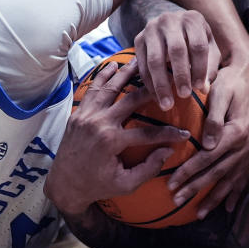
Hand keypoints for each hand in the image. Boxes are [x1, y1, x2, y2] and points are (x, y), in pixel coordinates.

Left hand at [45, 59, 189, 215]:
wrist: (64, 185)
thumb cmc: (97, 186)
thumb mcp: (125, 184)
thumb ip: (148, 169)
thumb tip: (168, 151)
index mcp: (111, 142)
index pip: (148, 132)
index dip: (168, 133)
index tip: (184, 133)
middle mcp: (99, 124)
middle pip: (130, 99)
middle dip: (150, 89)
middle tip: (166, 79)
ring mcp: (86, 116)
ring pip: (109, 88)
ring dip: (124, 74)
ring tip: (139, 61)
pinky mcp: (78, 114)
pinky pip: (91, 91)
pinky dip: (102, 77)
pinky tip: (112, 66)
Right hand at [133, 9, 220, 110]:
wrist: (172, 26)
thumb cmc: (195, 42)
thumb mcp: (209, 49)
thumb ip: (209, 68)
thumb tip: (204, 89)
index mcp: (193, 19)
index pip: (198, 45)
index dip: (200, 68)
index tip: (200, 88)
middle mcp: (170, 20)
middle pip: (176, 50)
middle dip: (181, 75)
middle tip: (185, 96)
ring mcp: (151, 28)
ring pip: (155, 59)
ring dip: (161, 84)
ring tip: (168, 104)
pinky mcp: (138, 39)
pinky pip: (142, 65)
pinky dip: (149, 84)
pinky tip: (157, 98)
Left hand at [167, 48, 248, 218]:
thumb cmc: (231, 79)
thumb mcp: (221, 92)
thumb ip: (214, 119)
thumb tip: (207, 145)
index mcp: (236, 132)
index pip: (207, 158)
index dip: (188, 173)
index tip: (171, 185)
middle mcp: (248, 144)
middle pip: (218, 173)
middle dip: (196, 189)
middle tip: (176, 201)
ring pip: (232, 179)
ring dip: (215, 198)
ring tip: (199, 213)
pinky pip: (245, 175)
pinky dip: (236, 192)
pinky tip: (228, 207)